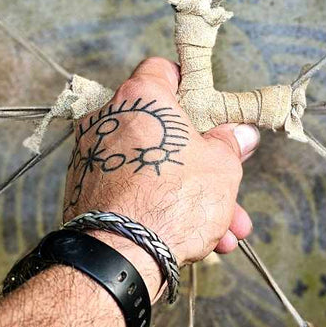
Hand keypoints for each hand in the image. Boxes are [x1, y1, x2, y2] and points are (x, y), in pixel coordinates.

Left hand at [61, 57, 257, 282]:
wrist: (120, 256)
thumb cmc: (173, 199)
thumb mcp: (221, 167)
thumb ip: (230, 144)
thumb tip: (240, 133)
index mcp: (141, 96)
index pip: (162, 70)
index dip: (188, 85)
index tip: (208, 109)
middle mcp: (108, 118)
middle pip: (164, 131)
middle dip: (203, 163)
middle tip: (230, 186)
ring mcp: (92, 156)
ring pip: (152, 168)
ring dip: (190, 196)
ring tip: (226, 230)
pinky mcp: (85, 190)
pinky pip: (132, 191)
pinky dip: (160, 209)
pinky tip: (196, 242)